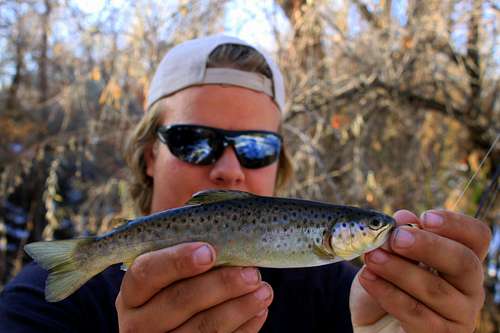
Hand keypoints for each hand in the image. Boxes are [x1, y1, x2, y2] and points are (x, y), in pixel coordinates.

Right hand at [115, 242, 272, 331]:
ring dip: (239, 307)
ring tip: (264, 290)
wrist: (176, 327)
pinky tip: (259, 310)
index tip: (210, 252)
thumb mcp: (172, 270)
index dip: (177, 260)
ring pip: (202, 329)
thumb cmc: (180, 285)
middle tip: (252, 272)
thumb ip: (190, 250)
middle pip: (178, 300)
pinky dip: (243, 328)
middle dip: (221, 284)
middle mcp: (138, 322)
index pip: (146, 272)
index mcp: (133, 291)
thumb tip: (230, 228)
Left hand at [350, 210, 490, 332]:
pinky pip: (415, 313)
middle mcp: (468, 287)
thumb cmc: (385, 283)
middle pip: (464, 262)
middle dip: (428, 246)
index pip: (476, 237)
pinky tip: (368, 278)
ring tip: (372, 257)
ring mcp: (459, 316)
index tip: (425, 217)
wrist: (371, 323)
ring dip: (399, 269)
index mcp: (461, 259)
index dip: (456, 224)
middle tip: (395, 238)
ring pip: (436, 289)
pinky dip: (388, 292)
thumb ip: (398, 236)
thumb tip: (405, 217)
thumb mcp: (387, 254)